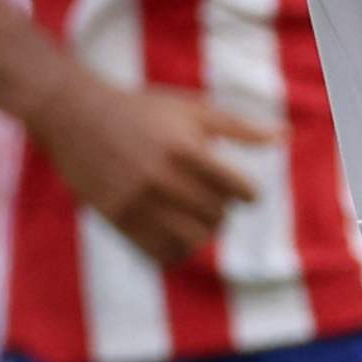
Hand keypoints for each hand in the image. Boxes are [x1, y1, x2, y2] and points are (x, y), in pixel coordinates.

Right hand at [43, 84, 257, 262]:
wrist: (76, 116)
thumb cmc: (143, 110)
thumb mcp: (192, 109)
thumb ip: (239, 127)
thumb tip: (285, 137)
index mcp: (186, 150)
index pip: (239, 190)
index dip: (247, 194)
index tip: (242, 192)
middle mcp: (162, 178)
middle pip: (217, 216)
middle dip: (222, 211)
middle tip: (214, 202)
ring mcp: (138, 201)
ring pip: (193, 240)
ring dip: (203, 233)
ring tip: (197, 219)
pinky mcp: (118, 218)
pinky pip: (161, 253)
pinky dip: (177, 250)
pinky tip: (176, 233)